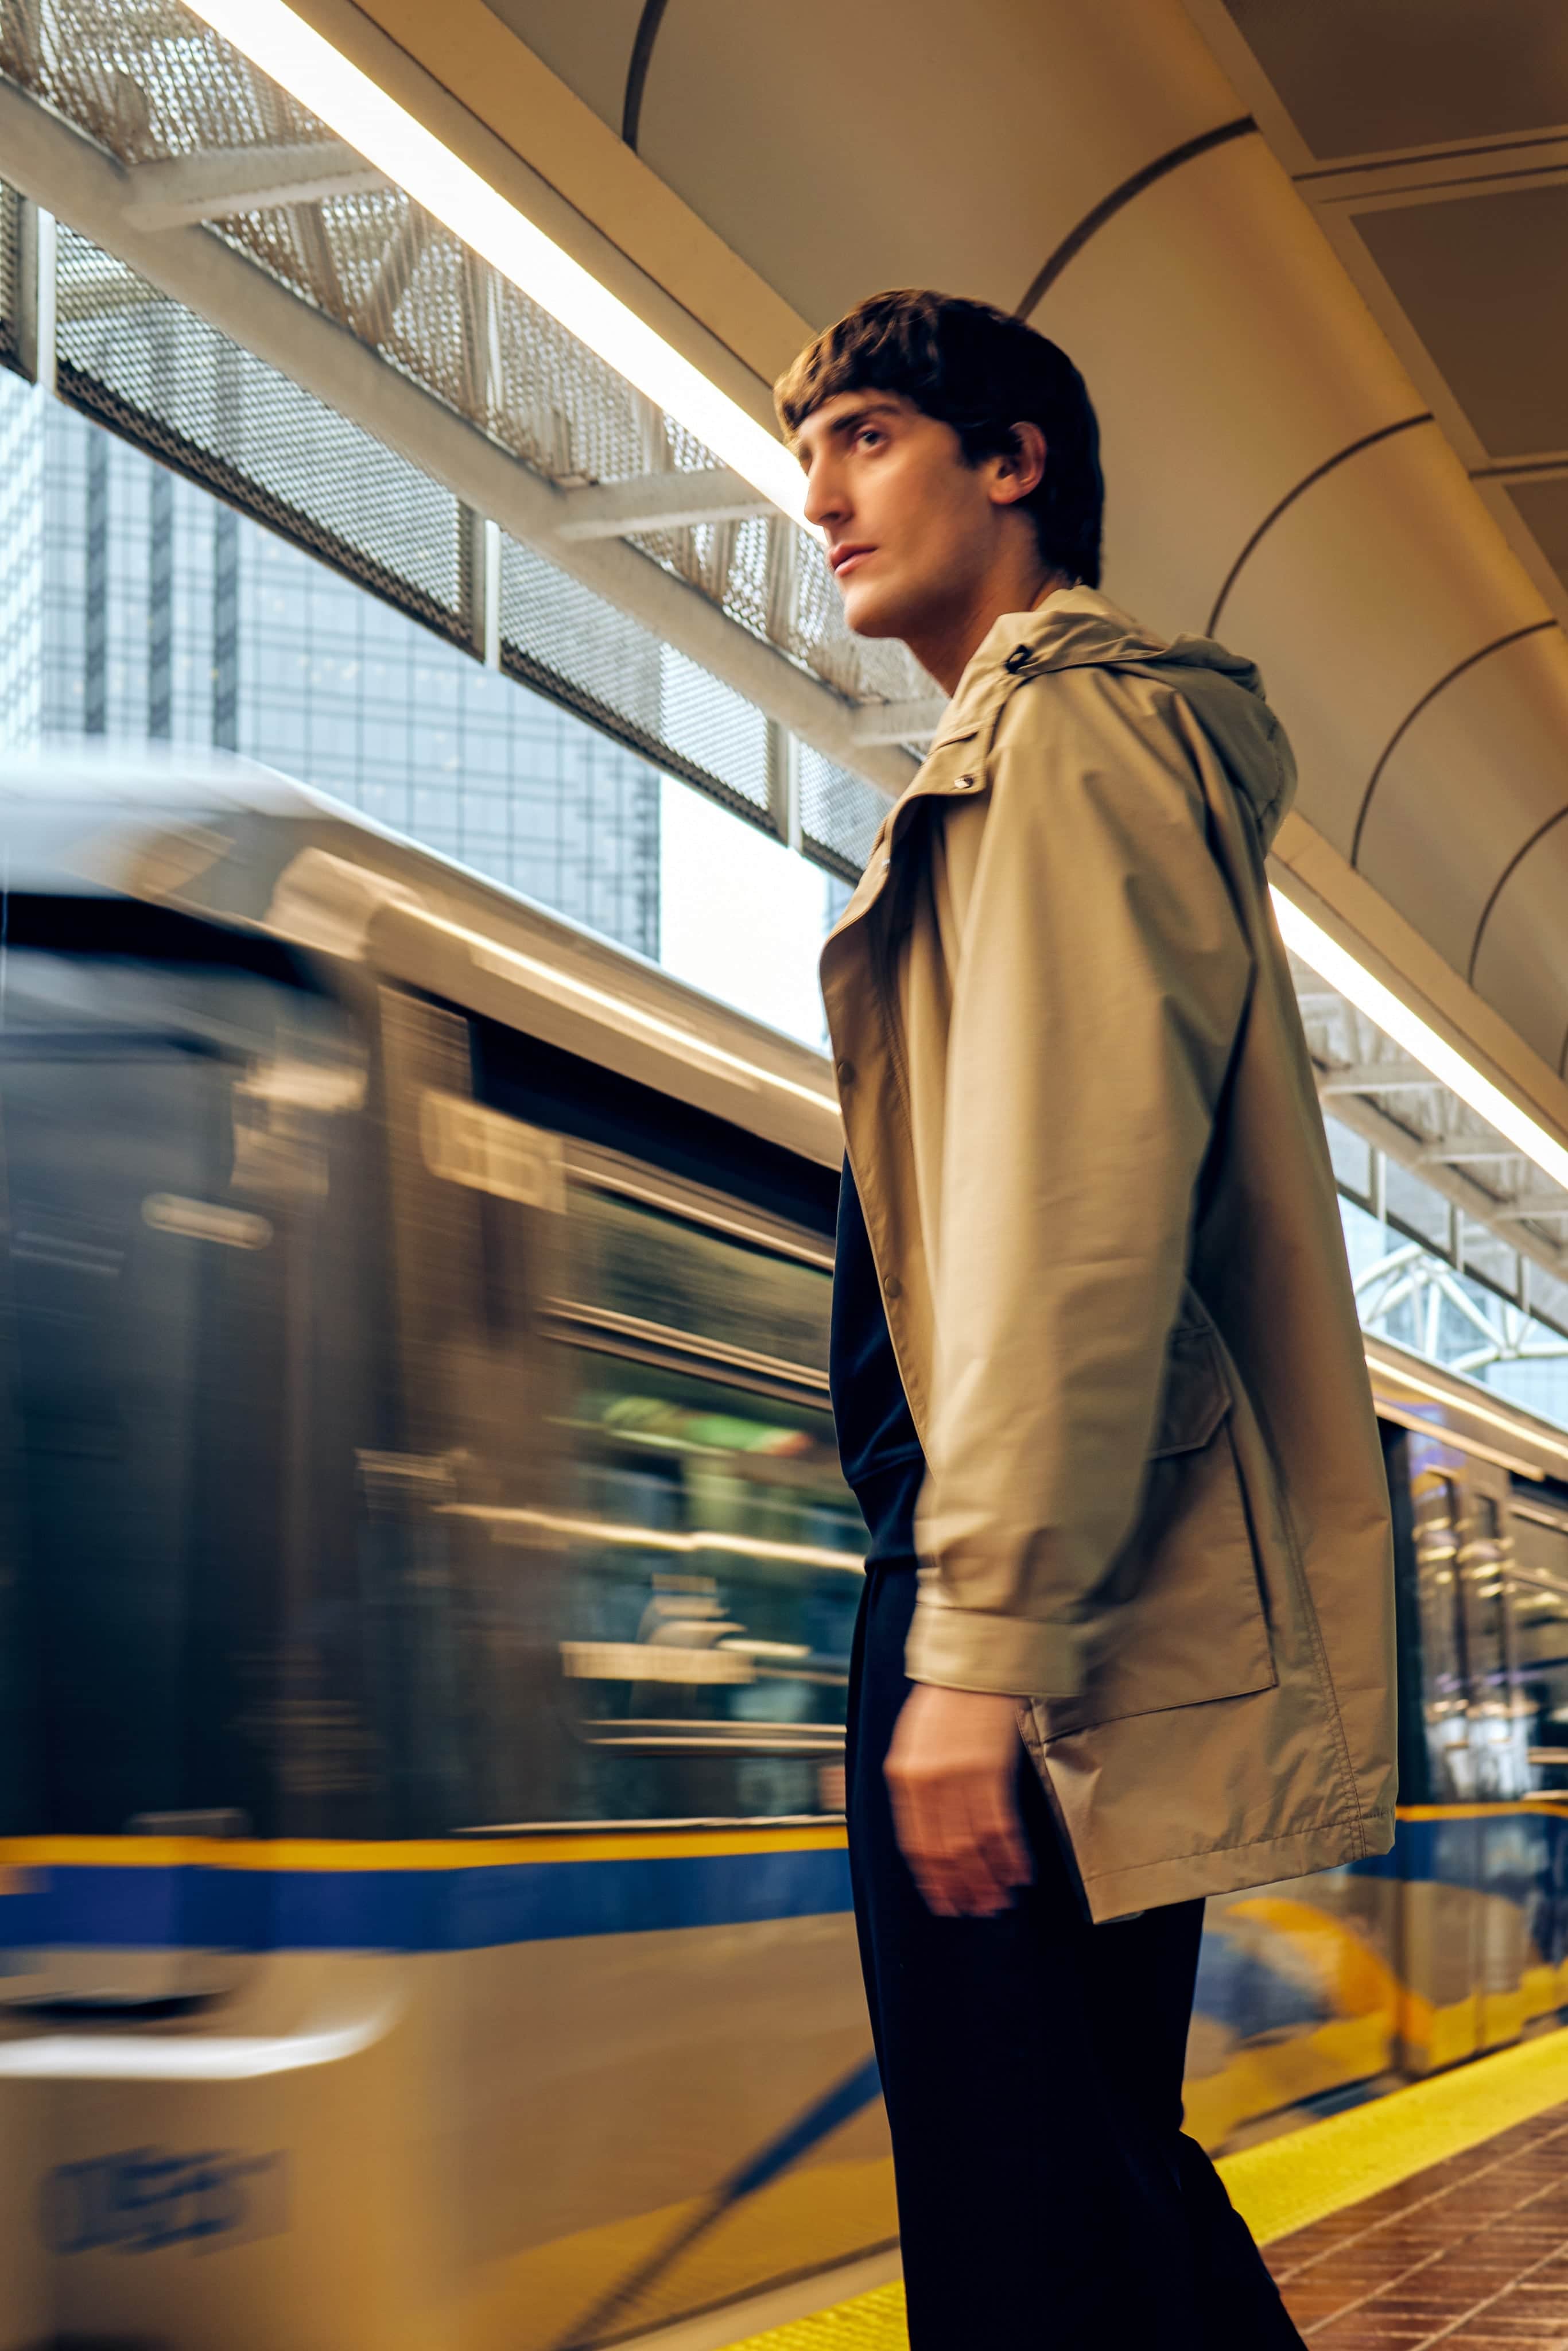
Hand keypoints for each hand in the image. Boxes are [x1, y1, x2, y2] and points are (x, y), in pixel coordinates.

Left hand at [884, 1683, 1031, 1917]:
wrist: (972, 1667)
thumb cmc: (943, 1703)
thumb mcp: (912, 1743)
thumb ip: (913, 1786)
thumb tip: (924, 1830)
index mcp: (903, 1776)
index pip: (914, 1843)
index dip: (931, 1878)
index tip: (944, 1901)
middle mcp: (927, 1782)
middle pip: (944, 1850)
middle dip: (961, 1886)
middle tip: (976, 1909)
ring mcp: (959, 1777)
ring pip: (973, 1845)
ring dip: (988, 1878)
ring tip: (998, 1900)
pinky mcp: (991, 1771)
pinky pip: (1000, 1826)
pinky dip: (1010, 1855)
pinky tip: (1018, 1872)